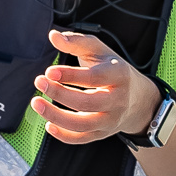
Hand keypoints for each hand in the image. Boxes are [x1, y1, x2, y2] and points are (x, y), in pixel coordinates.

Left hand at [31, 27, 158, 144]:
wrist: (138, 98)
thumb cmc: (113, 69)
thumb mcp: (100, 51)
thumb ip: (76, 42)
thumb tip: (53, 36)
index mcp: (119, 75)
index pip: (95, 77)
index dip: (71, 75)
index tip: (49, 71)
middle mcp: (118, 99)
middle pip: (88, 102)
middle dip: (60, 93)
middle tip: (39, 82)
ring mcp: (111, 119)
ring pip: (83, 124)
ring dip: (56, 116)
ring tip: (36, 103)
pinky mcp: (103, 133)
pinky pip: (82, 138)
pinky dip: (63, 135)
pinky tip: (48, 124)